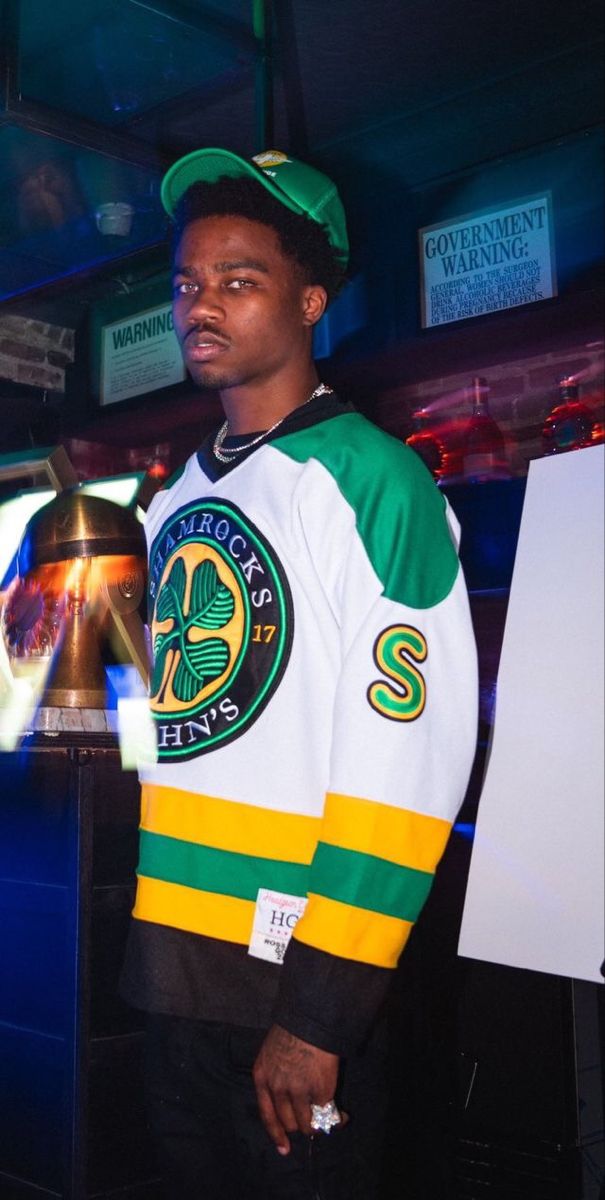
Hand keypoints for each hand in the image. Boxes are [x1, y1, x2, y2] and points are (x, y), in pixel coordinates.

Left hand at [253, 1023, 339, 1154]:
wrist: (312, 1019)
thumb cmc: (293, 1030)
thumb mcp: (273, 1052)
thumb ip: (276, 1074)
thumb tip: (287, 1097)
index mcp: (262, 1077)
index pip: (267, 1114)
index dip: (276, 1134)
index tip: (284, 1148)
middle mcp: (277, 1088)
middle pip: (288, 1122)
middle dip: (301, 1124)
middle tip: (313, 1121)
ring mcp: (298, 1092)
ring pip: (307, 1123)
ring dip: (319, 1124)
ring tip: (330, 1120)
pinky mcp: (319, 1092)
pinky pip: (326, 1116)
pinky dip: (336, 1119)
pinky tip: (342, 1116)